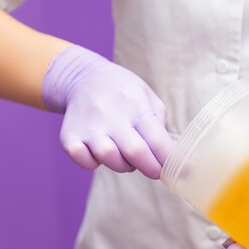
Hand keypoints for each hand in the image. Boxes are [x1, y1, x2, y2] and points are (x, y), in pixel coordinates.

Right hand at [42, 45, 172, 176]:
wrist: (82, 78)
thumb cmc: (123, 93)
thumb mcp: (148, 97)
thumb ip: (159, 124)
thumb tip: (170, 154)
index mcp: (135, 104)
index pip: (158, 141)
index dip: (169, 161)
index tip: (178, 170)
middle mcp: (111, 114)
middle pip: (135, 153)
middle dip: (151, 169)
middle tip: (155, 170)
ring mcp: (89, 126)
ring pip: (110, 159)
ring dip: (123, 165)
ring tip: (125, 156)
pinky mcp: (69, 136)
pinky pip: (84, 161)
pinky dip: (94, 163)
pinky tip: (98, 152)